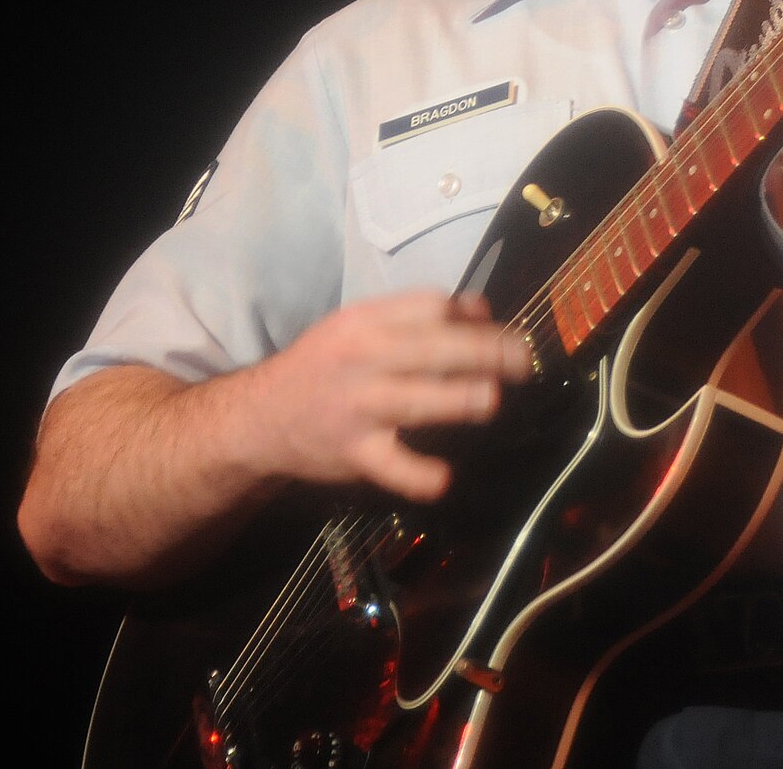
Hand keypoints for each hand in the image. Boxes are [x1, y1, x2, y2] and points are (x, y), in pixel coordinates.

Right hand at [246, 289, 533, 501]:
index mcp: (367, 321)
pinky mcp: (354, 452)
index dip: (472, 316)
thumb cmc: (325, 366)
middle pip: (436, 348)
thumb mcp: (361, 326)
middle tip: (524, 362)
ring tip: (491, 401)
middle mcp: (363, 359)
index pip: (430, 305)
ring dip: (464, 399)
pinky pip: (392, 465)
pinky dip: (419, 475)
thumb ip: (418, 316)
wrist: (259, 418)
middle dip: (488, 353)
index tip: (505, 331)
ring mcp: (359, 407)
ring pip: (420, 400)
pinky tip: (444, 477)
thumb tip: (481, 309)